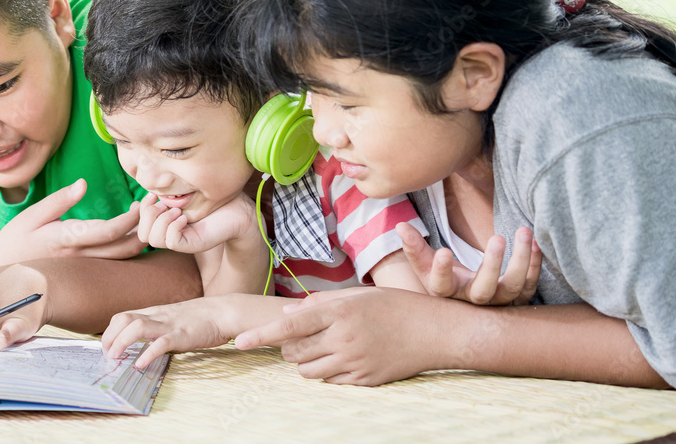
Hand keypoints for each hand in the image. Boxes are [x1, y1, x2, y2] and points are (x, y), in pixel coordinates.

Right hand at [0, 179, 144, 276]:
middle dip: (146, 228)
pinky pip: (115, 262)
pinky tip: (136, 232)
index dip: (131, 220)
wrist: (3, 281)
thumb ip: (58, 201)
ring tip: (149, 216)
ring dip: (142, 238)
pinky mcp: (86, 271)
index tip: (143, 203)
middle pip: (125, 249)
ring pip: (123, 258)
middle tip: (156, 207)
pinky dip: (130, 248)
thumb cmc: (13, 244)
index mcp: (67, 240)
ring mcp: (85, 267)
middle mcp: (81, 257)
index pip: (108, 232)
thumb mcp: (29, 217)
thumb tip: (82, 184)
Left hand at [101, 296, 236, 368]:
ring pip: (137, 327)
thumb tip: (141, 339)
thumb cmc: (200, 317)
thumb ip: (157, 324)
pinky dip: (147, 354)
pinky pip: (161, 343)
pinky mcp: (182, 335)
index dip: (110, 332)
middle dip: (109, 337)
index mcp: (155, 312)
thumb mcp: (173, 317)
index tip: (107, 347)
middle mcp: (158, 316)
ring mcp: (169, 325)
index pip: (123, 316)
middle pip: (123, 319)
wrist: (223, 312)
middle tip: (107, 354)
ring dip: (121, 342)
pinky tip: (140, 365)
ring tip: (116, 358)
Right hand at [136, 192, 257, 253]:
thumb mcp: (182, 196)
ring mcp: (181, 241)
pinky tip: (185, 217)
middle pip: (142, 234)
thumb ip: (164, 198)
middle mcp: (171, 234)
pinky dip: (174, 227)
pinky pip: (171, 242)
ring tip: (178, 211)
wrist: (238, 209)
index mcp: (166, 224)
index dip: (142, 210)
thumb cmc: (213, 199)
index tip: (153, 195)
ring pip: (153, 240)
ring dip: (162, 220)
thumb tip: (141, 197)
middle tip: (165, 204)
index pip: (140, 226)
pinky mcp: (192, 244)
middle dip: (148, 215)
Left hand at [234, 287, 448, 385]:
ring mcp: (354, 362)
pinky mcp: (364, 380)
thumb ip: (320, 302)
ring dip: (305, 362)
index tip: (240, 340)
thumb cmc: (395, 306)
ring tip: (322, 347)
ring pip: (308, 371)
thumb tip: (286, 313)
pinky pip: (330, 381)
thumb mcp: (358, 294)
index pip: (290, 326)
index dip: (261, 334)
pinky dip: (327, 372)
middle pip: (294, 352)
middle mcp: (344, 338)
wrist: (435, 331)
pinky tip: (342, 358)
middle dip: (288, 347)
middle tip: (301, 338)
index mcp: (340, 311)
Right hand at [398, 223, 541, 305]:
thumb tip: (400, 226)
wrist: (465, 296)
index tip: (443, 251)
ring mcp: (497, 302)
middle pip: (484, 291)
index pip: (441, 285)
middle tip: (497, 238)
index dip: (441, 270)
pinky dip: (534, 264)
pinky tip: (533, 242)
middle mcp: (472, 302)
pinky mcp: (516, 298)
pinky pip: (529, 285)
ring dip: (521, 260)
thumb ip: (414, 245)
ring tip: (523, 231)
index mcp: (446, 292)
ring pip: (512, 288)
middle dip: (493, 265)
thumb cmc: (443, 275)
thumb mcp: (425, 263)